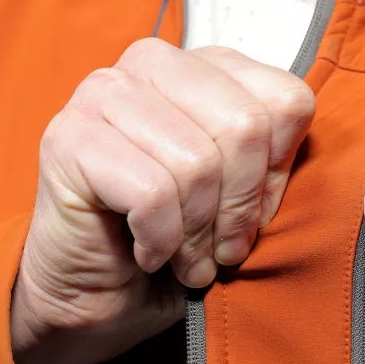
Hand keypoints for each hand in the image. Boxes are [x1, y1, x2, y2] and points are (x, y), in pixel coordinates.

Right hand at [10, 39, 314, 363]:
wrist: (91, 299)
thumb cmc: (167, 246)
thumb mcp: (237, 200)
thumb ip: (268, 164)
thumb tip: (296, 159)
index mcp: (203, 67)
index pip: (284, 100)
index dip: (276, 174)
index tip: (252, 215)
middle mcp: (151, 64)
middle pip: (245, 126)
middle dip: (240, 207)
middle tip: (222, 250)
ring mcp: (102, 95)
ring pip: (197, 163)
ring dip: (198, 234)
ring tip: (187, 260)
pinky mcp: (68, 139)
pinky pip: (152, 193)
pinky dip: (161, 241)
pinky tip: (148, 255)